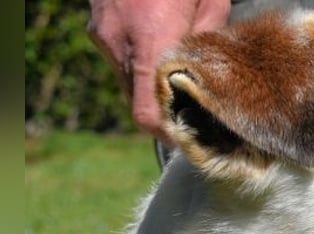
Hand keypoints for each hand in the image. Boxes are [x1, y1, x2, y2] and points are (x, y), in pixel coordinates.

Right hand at [88, 0, 229, 142]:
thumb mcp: (210, 2)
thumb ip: (208, 44)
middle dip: (166, 110)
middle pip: (141, 102)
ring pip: (130, 82)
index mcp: (152, 39)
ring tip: (181, 77)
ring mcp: (104, 35)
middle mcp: (121, 43)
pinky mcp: (98, 28)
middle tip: (195, 111)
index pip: (148, 114)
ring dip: (154, 86)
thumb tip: (212, 78)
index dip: (168, 134)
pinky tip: (162, 52)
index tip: (189, 138)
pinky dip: (141, 65)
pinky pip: (122, 61)